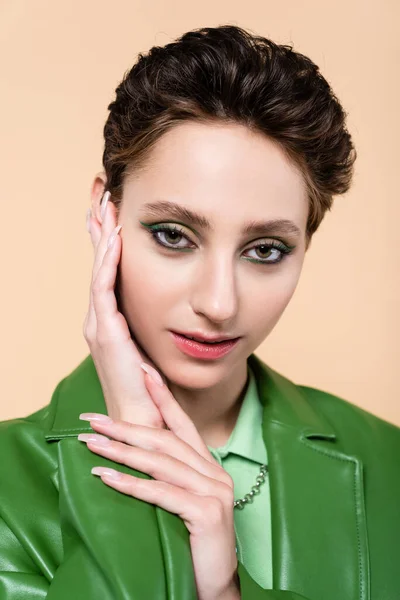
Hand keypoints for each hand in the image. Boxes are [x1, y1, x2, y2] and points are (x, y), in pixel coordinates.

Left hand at [78, 365, 240, 599]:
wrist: (215, 586)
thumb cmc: (193, 544)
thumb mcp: (183, 502)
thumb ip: (168, 476)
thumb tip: (134, 453)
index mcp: (209, 467)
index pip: (182, 424)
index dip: (162, 397)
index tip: (143, 372)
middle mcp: (214, 473)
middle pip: (165, 440)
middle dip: (126, 427)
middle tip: (92, 419)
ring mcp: (214, 491)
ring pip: (160, 462)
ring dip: (121, 451)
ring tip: (91, 443)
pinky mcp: (207, 513)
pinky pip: (161, 492)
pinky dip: (131, 483)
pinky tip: (106, 476)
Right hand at [83, 191, 165, 427]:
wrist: (146, 421)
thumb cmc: (153, 388)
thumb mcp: (156, 347)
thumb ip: (159, 324)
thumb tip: (179, 306)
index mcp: (112, 319)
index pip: (109, 270)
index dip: (109, 239)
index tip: (115, 209)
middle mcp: (100, 319)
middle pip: (99, 263)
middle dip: (100, 228)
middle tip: (101, 192)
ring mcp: (99, 326)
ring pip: (99, 271)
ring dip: (103, 237)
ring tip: (105, 205)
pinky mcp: (106, 335)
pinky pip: (105, 291)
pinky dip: (109, 263)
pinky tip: (115, 240)